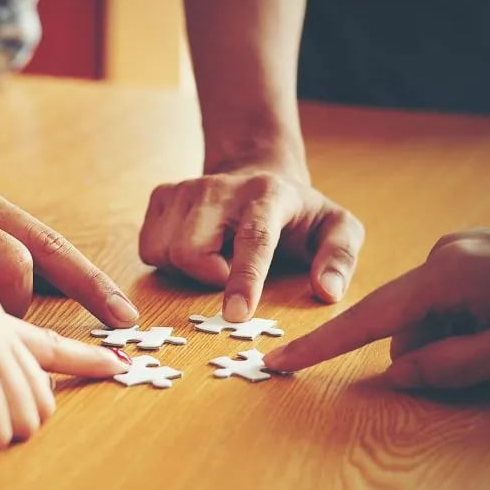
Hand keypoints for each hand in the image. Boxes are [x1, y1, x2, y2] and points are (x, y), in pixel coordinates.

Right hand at [139, 167, 364, 321]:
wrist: (258, 175)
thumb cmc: (298, 216)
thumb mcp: (337, 229)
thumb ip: (340, 258)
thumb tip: (327, 291)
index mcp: (269, 194)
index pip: (252, 239)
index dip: (243, 279)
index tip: (236, 315)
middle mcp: (222, 186)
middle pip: (192, 251)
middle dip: (209, 277)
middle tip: (230, 271)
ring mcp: (187, 187)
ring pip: (166, 252)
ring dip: (188, 270)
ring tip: (216, 258)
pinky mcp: (163, 194)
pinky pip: (149, 248)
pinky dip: (168, 259)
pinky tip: (194, 249)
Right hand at [264, 215, 489, 388]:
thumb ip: (451, 366)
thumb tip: (400, 374)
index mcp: (446, 274)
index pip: (368, 317)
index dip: (321, 346)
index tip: (278, 362)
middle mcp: (444, 255)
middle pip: (406, 324)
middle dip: (432, 356)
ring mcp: (461, 252)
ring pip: (432, 317)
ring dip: (458, 342)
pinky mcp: (478, 256)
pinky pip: (451, 302)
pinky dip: (470, 326)